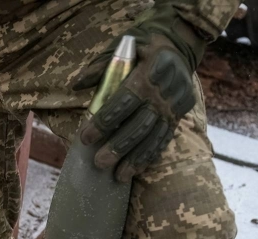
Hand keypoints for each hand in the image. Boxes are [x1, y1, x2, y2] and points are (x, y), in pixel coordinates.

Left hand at [75, 7, 205, 182]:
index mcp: (152, 70)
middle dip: (118, 146)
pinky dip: (149, 156)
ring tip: (117, 176)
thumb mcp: (124, 45)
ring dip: (135, 159)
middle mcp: (166, 91)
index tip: (85, 137)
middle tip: (98, 163)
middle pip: (140, 124)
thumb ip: (101, 65)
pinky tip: (135, 171)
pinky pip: (164, 140)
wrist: (180, 44)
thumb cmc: (144, 46)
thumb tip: (77, 86)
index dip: (104, 121)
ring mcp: (176, 105)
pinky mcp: (180, 115)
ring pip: (154, 137)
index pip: (124, 100)